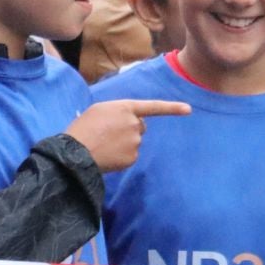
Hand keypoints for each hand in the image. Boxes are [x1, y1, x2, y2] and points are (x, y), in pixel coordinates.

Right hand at [64, 99, 191, 172]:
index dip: (172, 108)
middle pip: (140, 126)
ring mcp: (135, 141)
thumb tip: (126, 121)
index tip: (189, 109)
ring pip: (134, 142)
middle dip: (130, 129)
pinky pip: (131, 155)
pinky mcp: (133, 157)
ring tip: (104, 144)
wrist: (75, 152)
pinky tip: (108, 155)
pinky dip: (121, 156)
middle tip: (108, 134)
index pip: (153, 107)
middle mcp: (135, 123)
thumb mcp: (98, 110)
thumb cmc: (83, 128)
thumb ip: (117, 112)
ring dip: (123, 143)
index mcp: (126, 108)